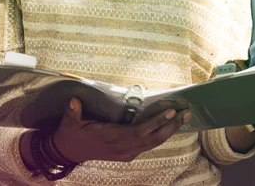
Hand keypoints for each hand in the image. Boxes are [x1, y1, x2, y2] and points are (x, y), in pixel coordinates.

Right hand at [52, 98, 190, 162]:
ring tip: (184, 118)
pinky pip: (148, 145)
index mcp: (112, 138)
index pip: (140, 131)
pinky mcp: (127, 154)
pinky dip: (161, 135)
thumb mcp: (70, 123)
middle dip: (171, 126)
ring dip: (169, 130)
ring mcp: (126, 153)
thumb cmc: (72, 134)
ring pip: (153, 143)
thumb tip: (74, 101)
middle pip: (153, 138)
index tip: (171, 111)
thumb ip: (73, 112)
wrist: (68, 152)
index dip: (157, 122)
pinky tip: (170, 126)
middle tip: (187, 113)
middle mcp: (123, 148)